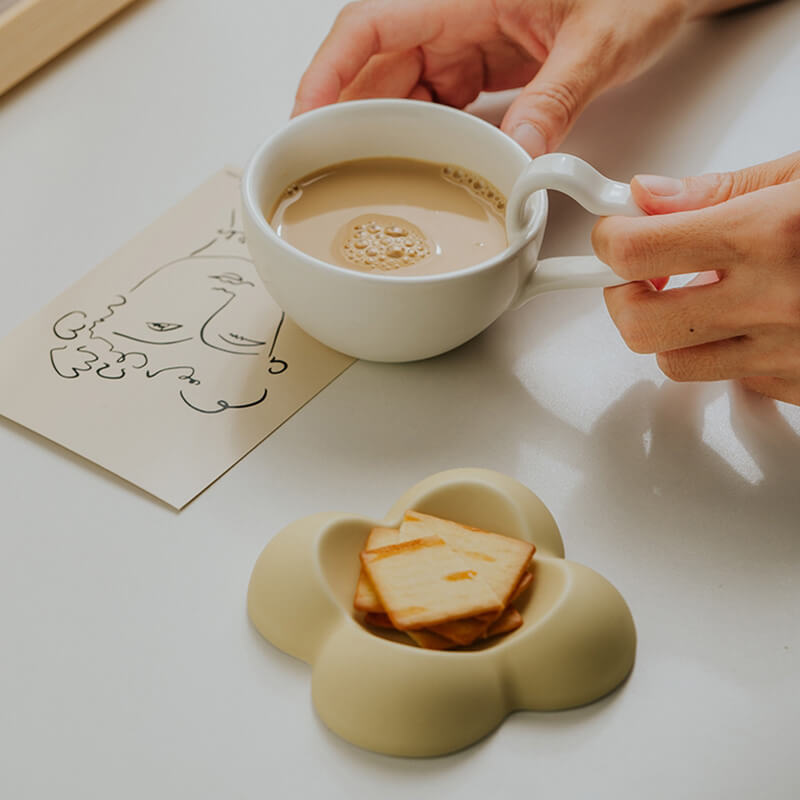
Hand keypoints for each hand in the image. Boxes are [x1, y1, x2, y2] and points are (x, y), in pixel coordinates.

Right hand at [293, 0, 707, 155]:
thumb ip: (554, 102)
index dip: (327, 72)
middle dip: (347, 118)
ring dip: (383, 133)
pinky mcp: (476, 65)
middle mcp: (453, 14)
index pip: (370, 25)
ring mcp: (462, 41)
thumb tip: (516, 162)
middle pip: (373, 66)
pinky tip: (419, 166)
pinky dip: (422, 135)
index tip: (304, 118)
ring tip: (367, 178)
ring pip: (398, 88)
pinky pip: (432, 102)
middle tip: (328, 170)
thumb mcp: (599, 43)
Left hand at [594, 151, 799, 405]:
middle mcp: (778, 301)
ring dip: (674, 331)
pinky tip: (760, 321)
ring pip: (675, 363)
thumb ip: (722, 190)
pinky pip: (735, 380)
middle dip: (625, 298)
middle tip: (640, 277)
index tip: (615, 233)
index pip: (636, 251)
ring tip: (704, 298)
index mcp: (772, 234)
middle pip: (639, 325)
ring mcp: (791, 353)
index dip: (611, 239)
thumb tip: (651, 197)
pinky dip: (731, 352)